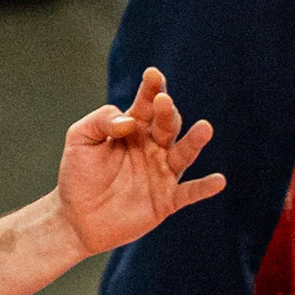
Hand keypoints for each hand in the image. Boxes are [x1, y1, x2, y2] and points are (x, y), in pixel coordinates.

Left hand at [55, 66, 223, 255]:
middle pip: (167, 125)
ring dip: (195, 141)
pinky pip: (189, 193)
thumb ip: (100, 121)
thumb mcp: (79, 140)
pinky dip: (204, 188)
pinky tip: (219, 181)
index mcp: (134, 128)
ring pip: (184, 153)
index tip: (152, 74)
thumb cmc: (78, 175)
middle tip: (162, 102)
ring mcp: (162, 173)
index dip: (151, 89)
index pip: (146, 104)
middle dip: (167, 112)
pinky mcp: (166, 200)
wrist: (76, 219)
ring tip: (205, 128)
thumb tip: (129, 120)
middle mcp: (153, 147)